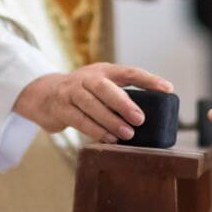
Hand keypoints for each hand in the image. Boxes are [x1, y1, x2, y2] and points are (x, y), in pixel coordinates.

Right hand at [13, 63, 172, 142]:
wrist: (44, 95)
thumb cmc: (82, 94)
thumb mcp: (101, 88)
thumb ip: (119, 96)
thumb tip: (148, 117)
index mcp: (103, 71)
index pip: (129, 72)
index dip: (149, 79)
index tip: (167, 89)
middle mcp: (86, 78)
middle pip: (104, 87)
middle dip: (123, 103)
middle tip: (140, 119)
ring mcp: (70, 91)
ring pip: (90, 105)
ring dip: (110, 121)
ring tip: (127, 134)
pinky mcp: (60, 107)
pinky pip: (78, 119)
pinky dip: (94, 130)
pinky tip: (108, 140)